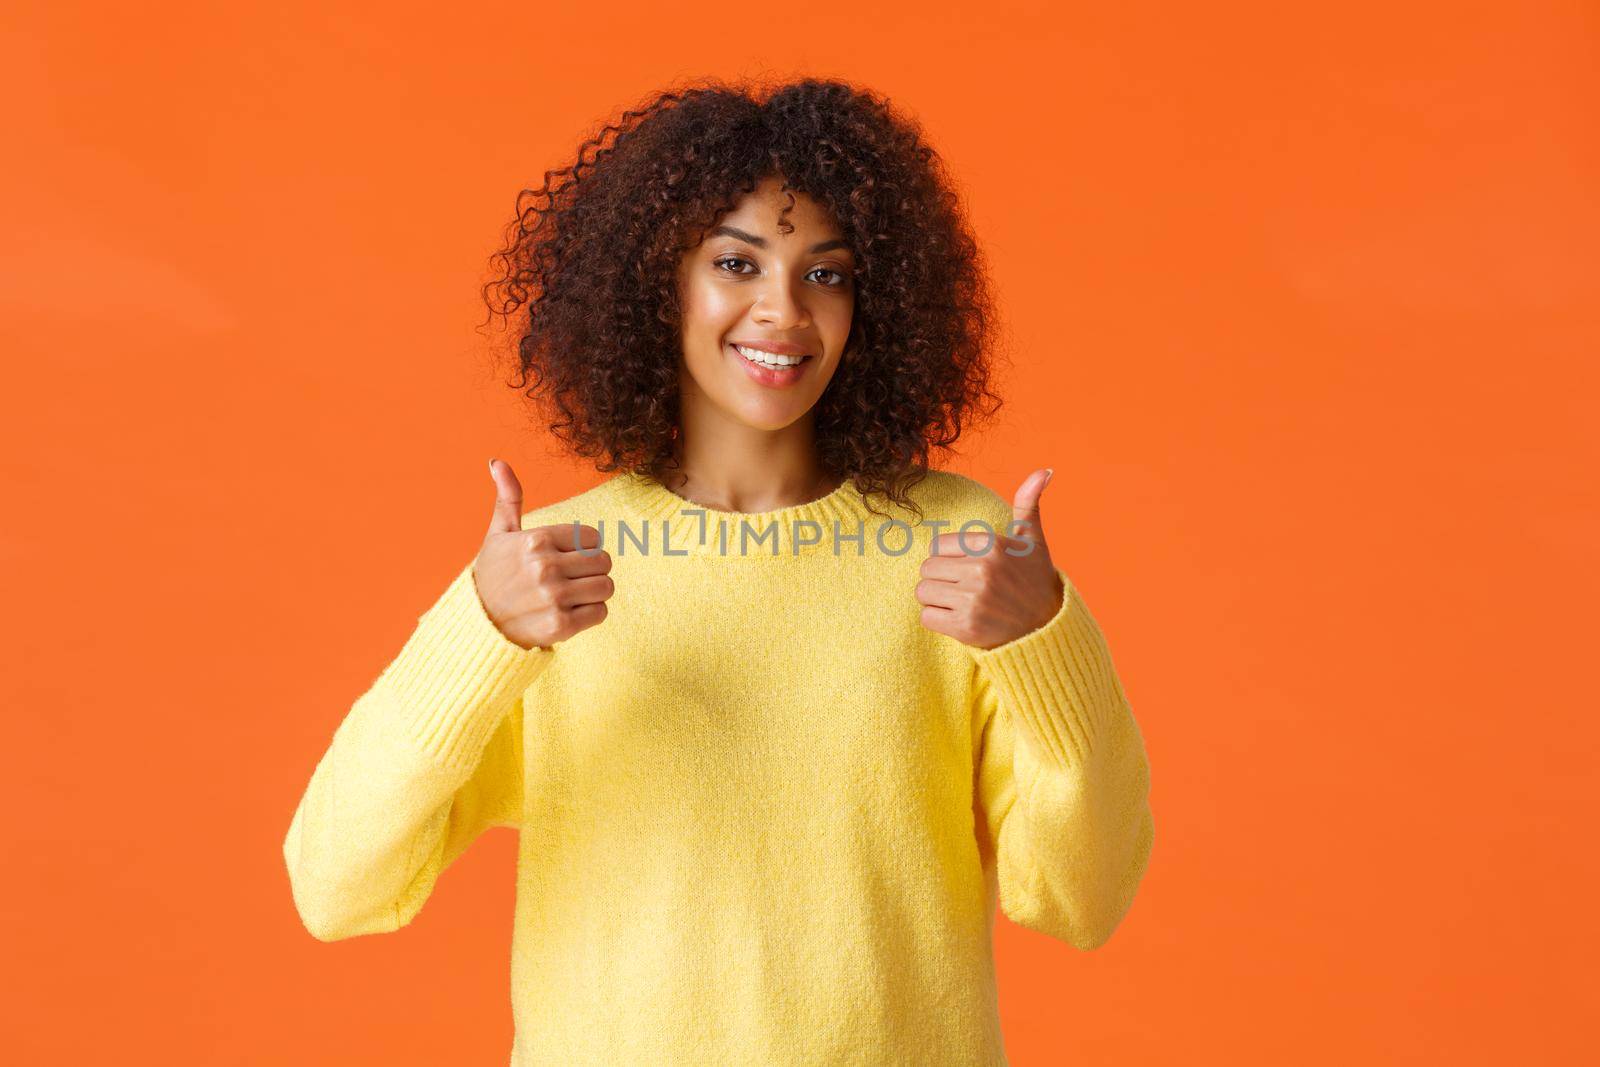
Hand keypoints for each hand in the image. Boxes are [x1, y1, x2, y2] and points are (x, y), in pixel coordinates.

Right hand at [474, 458, 613, 650]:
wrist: (477, 625)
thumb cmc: (493, 574)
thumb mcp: (498, 534)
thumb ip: (507, 498)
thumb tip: (497, 461)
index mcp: (536, 539)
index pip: (593, 537)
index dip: (584, 548)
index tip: (566, 557)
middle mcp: (545, 567)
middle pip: (604, 561)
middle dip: (591, 570)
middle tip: (570, 579)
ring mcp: (553, 597)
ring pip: (606, 587)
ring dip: (594, 593)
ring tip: (572, 595)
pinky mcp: (559, 626)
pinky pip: (601, 613)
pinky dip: (590, 615)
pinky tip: (568, 613)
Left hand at [915, 467, 1065, 649]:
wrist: (1046, 629)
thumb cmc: (1034, 580)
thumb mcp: (1033, 540)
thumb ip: (1028, 503)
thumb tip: (1045, 470)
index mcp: (991, 544)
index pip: (937, 545)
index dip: (948, 558)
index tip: (967, 568)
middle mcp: (981, 570)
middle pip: (927, 569)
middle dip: (941, 579)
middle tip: (965, 588)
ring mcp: (973, 599)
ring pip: (923, 592)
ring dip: (936, 599)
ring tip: (961, 602)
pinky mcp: (965, 627)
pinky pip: (927, 617)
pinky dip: (938, 620)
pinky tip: (960, 618)